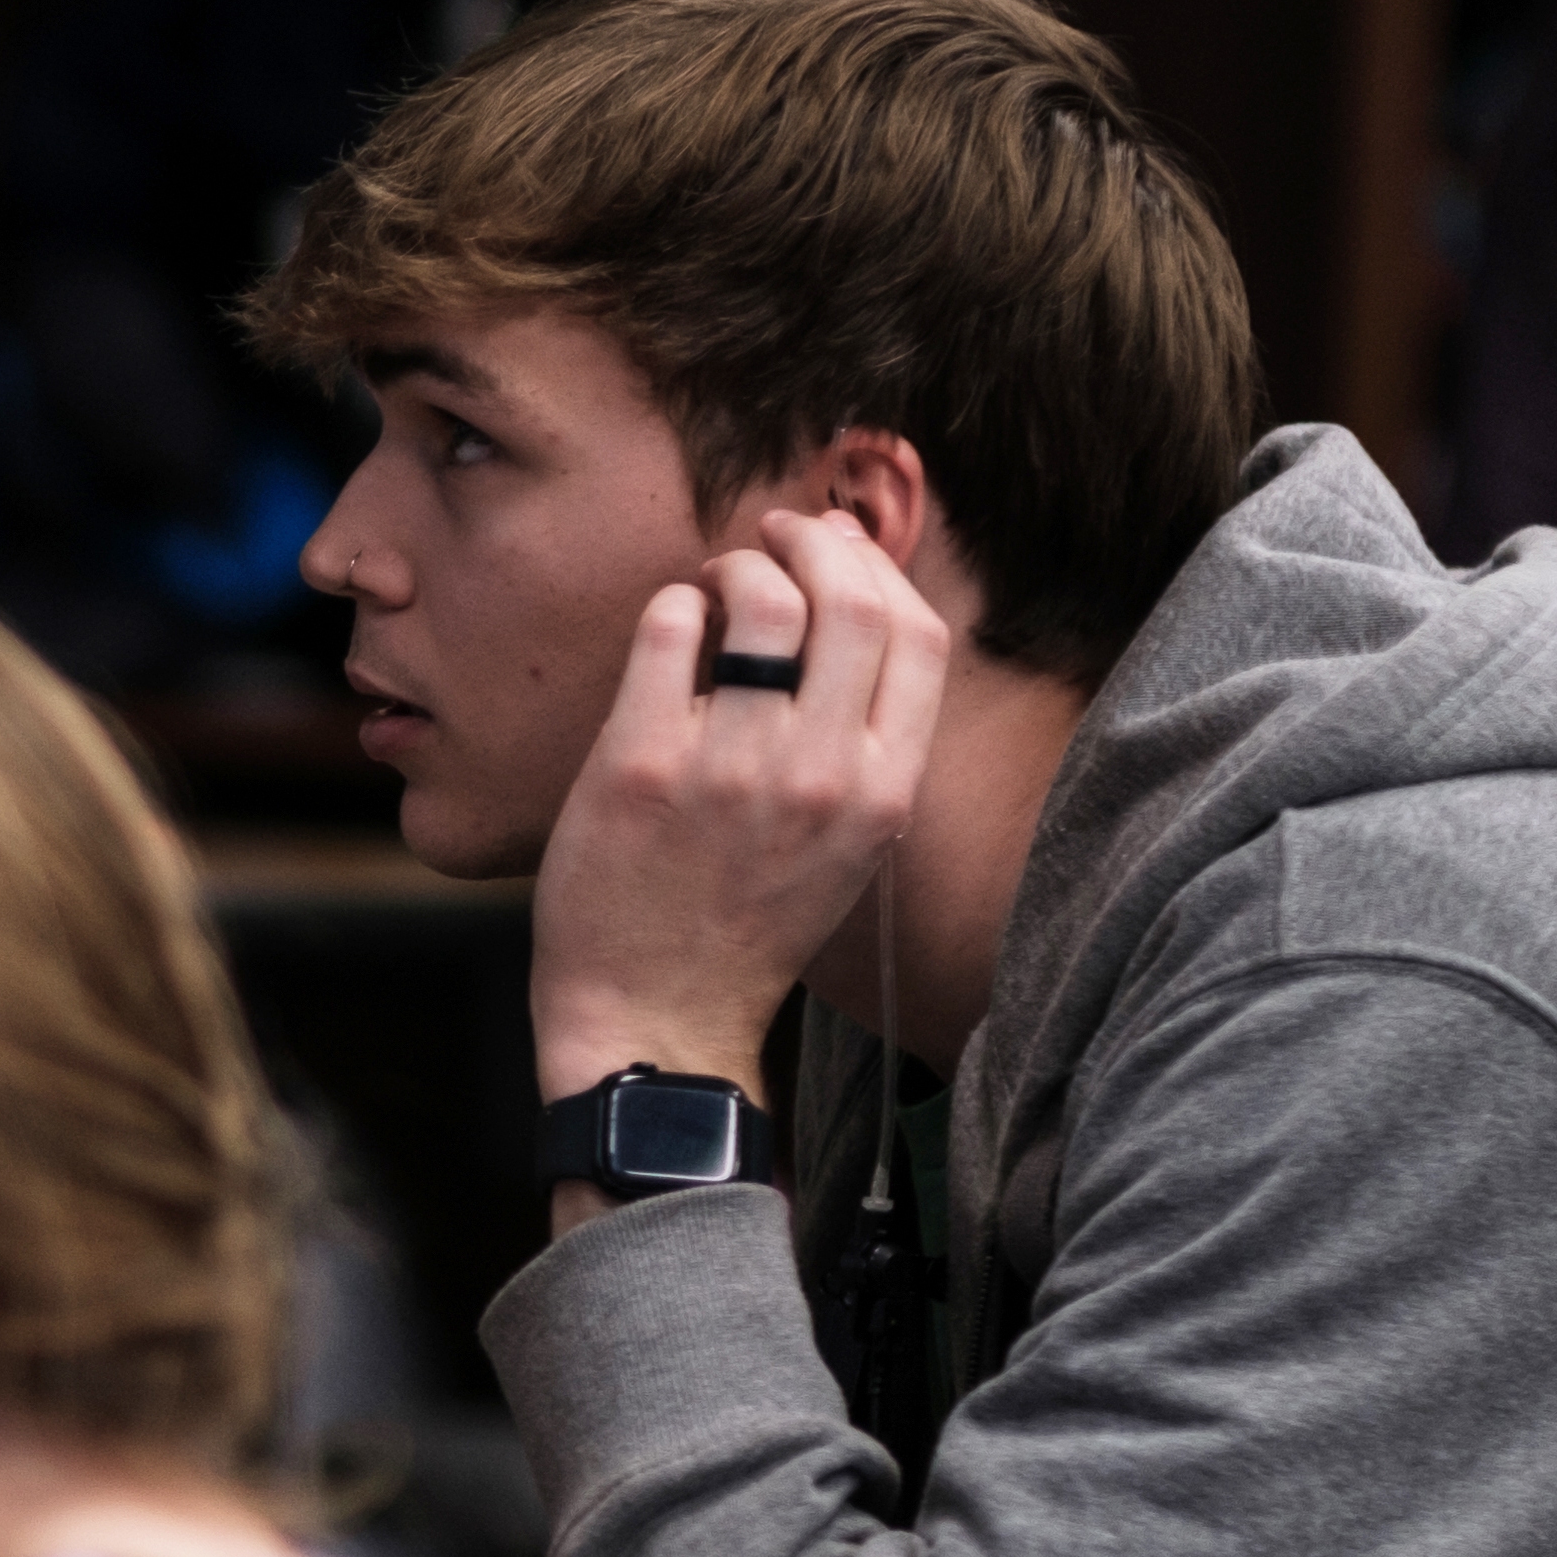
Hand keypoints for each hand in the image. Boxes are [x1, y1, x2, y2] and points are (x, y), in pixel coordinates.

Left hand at [529, 504, 948, 1121]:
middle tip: (772, 538)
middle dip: (812, 542)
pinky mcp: (638, 765)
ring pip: (760, 601)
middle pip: (850, 599)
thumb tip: (853, 587)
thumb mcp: (847, 840)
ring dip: (737, 566)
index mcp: (882, 793)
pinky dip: (671, 606)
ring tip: (715, 586)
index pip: (918, 634)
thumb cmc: (748, 920)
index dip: (877, 568)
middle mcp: (817, 777)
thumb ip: (860, 733)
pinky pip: (668, 631)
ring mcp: (728, 770)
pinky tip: (668, 632)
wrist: (656, 1018)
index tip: (837, 551)